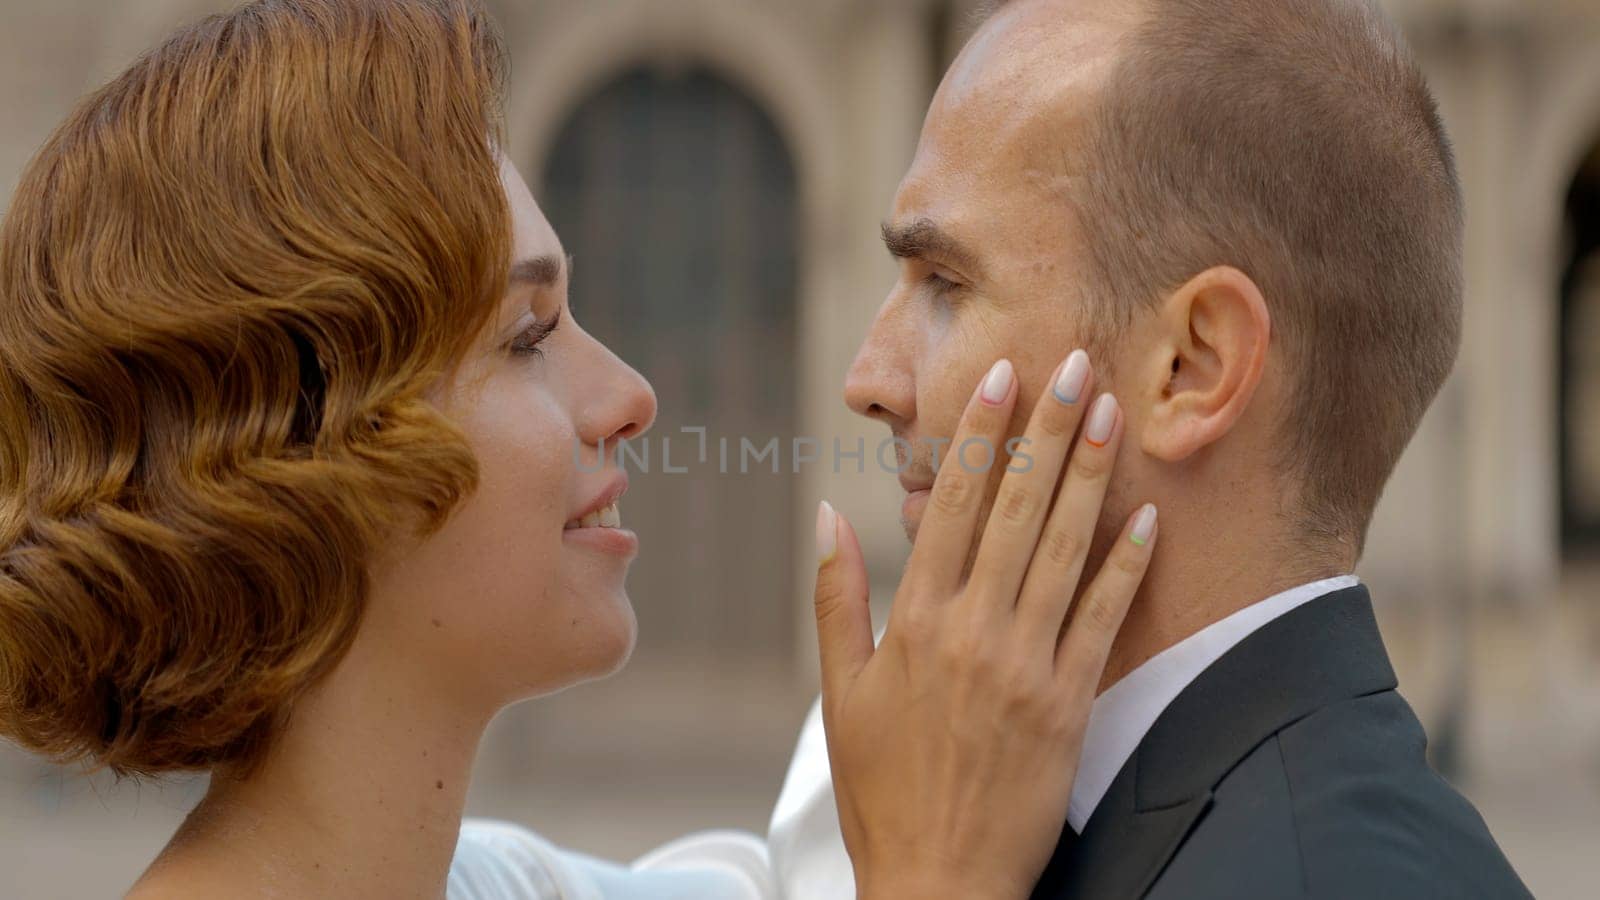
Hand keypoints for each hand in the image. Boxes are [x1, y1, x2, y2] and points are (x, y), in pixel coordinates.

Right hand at [813, 353, 1158, 899]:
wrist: (938, 881)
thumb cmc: (881, 788)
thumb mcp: (840, 695)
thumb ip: (837, 599)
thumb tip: (828, 515)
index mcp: (914, 622)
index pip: (951, 506)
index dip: (978, 436)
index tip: (999, 378)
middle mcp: (972, 630)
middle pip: (1015, 510)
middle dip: (1045, 431)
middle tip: (1071, 362)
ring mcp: (1026, 666)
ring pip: (1063, 550)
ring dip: (1089, 476)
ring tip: (1108, 412)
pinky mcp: (1068, 703)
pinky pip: (1104, 619)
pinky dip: (1127, 565)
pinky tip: (1148, 516)